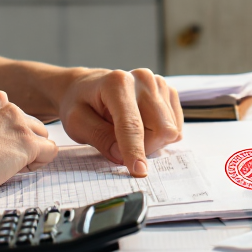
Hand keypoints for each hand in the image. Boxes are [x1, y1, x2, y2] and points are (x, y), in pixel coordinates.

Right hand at [0, 91, 57, 199]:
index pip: (7, 115)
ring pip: (40, 135)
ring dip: (29, 152)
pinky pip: (49, 151)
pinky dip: (40, 163)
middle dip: (18, 142)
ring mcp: (17, 121)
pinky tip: (21, 170)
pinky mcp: (28, 141)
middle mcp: (3, 105)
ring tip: (8, 167)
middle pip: (26, 123)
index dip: (3, 136)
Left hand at [55, 67, 183, 175]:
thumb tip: (121, 156)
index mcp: (118, 83)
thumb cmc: (81, 104)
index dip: (135, 150)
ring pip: (170, 130)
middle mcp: (143, 79)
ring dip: (151, 141)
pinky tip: (143, 126)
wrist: (87, 86)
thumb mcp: (76, 122)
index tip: (138, 171)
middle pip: (160, 129)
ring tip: (128, 132)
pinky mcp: (168, 92)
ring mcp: (159, 83)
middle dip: (143, 147)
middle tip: (120, 145)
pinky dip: (160, 135)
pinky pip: (175, 126)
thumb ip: (98, 137)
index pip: (132, 124)